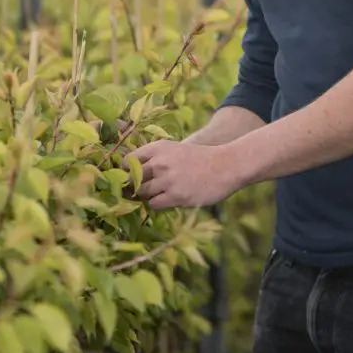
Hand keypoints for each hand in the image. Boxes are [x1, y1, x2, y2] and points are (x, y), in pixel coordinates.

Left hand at [128, 139, 243, 209]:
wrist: (226, 165)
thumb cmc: (199, 159)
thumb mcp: (175, 149)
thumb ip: (154, 158)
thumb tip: (128, 173)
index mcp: (158, 147)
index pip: (127, 161)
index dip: (126, 171)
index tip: (130, 177)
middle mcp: (160, 162)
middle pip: (132, 179)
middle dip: (135, 186)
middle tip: (144, 189)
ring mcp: (168, 179)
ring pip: (142, 193)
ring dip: (148, 195)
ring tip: (163, 192)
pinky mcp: (176, 196)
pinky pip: (154, 204)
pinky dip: (158, 203)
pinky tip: (170, 198)